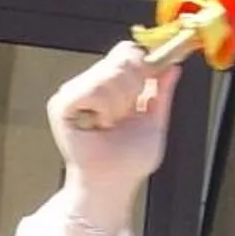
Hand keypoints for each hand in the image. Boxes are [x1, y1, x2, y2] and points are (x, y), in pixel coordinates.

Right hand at [47, 41, 178, 214]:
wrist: (113, 183)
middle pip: (122, 58)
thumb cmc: (129, 161)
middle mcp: (91, 83)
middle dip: (134, 88)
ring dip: (119, 105)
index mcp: (111, 85)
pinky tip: (99, 124)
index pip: (127, 51)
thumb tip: (172, 67)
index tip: (149, 84)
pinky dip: (104, 109)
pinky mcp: (62, 104)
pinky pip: (92, 90)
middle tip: (126, 114)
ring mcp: (74, 92)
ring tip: (110, 124)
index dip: (143, 64)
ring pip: (109, 74)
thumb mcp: (155, 121)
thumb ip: (163, 93)